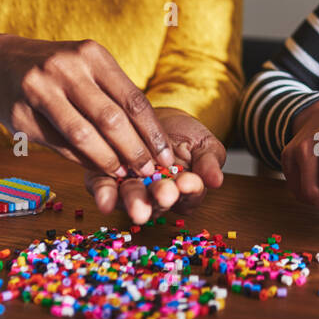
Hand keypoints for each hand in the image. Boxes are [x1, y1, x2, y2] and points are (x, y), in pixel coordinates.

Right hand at [0, 34, 176, 180]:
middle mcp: (66, 67)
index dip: (153, 132)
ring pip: (83, 134)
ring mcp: (39, 89)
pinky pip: (57, 143)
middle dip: (134, 150)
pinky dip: (79, 159)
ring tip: (123, 174)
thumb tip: (150, 140)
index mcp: (92, 54)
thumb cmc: (56, 70)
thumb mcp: (86, 67)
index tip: (167, 156)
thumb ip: (114, 96)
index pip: (133, 99)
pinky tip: (94, 167)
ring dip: (107, 160)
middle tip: (149, 172)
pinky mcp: (19, 113)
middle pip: (111, 119)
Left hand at [84, 107, 225, 223]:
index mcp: (183, 192)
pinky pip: (102, 188)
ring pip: (130, 199)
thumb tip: (216, 180)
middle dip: (159, 199)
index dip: (189, 190)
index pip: (189, 195)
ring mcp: (129, 189)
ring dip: (133, 202)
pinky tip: (105, 197)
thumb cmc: (182, 133)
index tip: (189, 181)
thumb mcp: (203, 143)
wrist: (151, 114)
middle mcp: (154, 196)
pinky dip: (104, 193)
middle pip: (157, 203)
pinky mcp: (105, 178)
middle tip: (164, 194)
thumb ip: (209, 162)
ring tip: (136, 203)